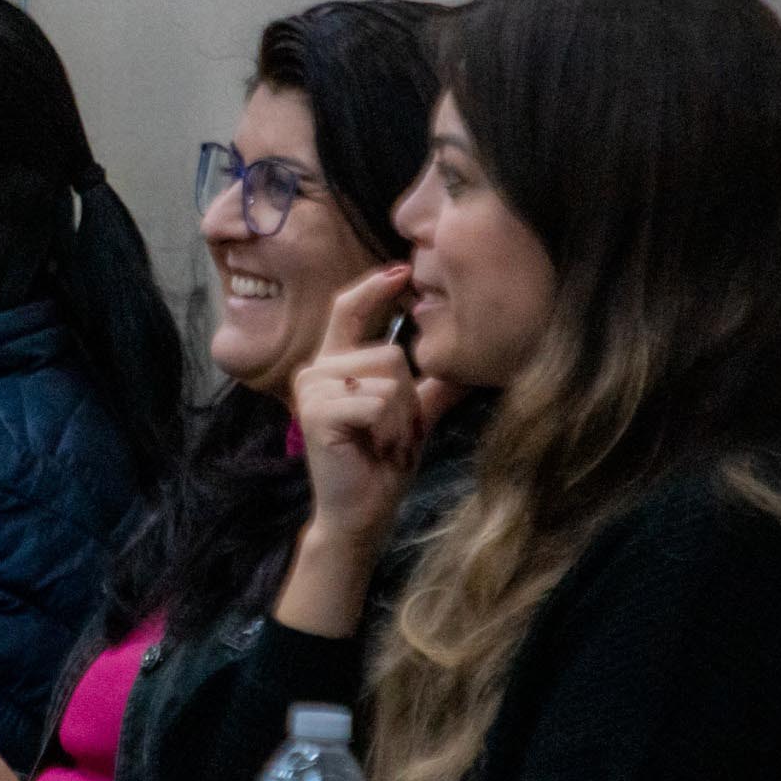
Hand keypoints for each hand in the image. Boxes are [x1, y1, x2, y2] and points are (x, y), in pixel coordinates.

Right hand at [272, 265, 462, 638]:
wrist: (362, 511)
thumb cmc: (381, 464)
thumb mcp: (413, 418)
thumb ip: (432, 388)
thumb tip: (466, 363)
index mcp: (334, 365)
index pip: (346, 311)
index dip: (373, 288)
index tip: (401, 269)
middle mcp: (317, 370)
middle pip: (389, 352)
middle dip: (407, 396)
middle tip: (391, 432)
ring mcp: (314, 388)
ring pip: (387, 375)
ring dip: (399, 416)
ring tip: (381, 440)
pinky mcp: (319, 410)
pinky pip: (379, 400)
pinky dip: (389, 428)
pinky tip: (373, 447)